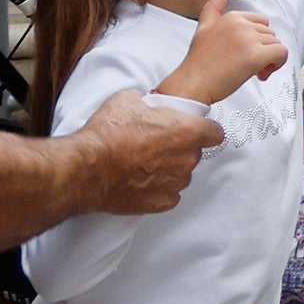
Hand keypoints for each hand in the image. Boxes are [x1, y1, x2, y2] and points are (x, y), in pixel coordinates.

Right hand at [78, 84, 224, 214]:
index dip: (205, 130)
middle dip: (181, 148)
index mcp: (186, 130)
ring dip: (170, 169)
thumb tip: (147, 104)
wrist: (88, 168)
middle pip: (195, 153)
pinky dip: (160, 189)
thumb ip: (149, 103)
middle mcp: (186, 159)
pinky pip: (170, 194)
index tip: (194, 130)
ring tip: (145, 164)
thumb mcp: (129, 100)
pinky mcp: (161, 202)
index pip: (215, 133)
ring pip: (182, 174)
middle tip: (157, 144)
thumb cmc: (108, 133)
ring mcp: (175, 183)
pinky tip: (142, 181)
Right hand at [160, 0, 288, 106]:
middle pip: (269, 34)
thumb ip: (213, 7)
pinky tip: (263, 73)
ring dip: (269, 60)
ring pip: (276, 44)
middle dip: (263, 50)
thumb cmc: (198, 61)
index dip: (257, 39)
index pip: (260, 22)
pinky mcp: (255, 56)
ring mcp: (248, 39)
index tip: (246, 52)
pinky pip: (281, 53)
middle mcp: (241, 24)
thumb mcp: (203, 27)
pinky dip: (278, 64)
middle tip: (249, 66)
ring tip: (253, 72)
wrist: (193, 83)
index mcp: (232, 17)